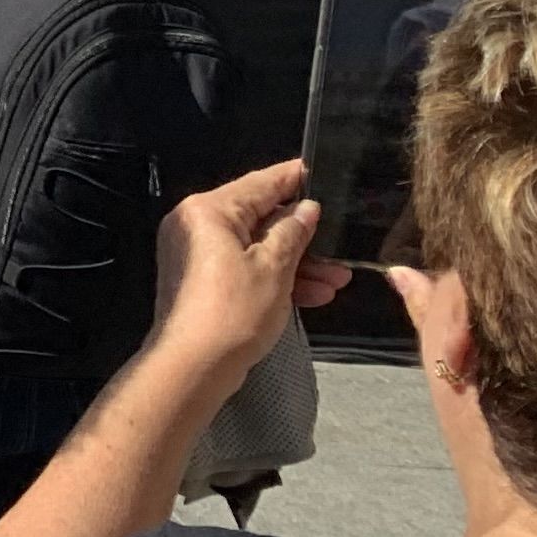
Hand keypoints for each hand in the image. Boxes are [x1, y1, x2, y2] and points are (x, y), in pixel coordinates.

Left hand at [146, 160, 323, 392]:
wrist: (195, 365)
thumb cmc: (233, 312)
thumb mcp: (274, 269)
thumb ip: (293, 233)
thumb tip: (307, 208)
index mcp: (208, 211)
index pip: (259, 184)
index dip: (293, 178)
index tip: (318, 170)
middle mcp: (197, 225)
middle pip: (259, 218)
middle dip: (304, 236)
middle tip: (341, 248)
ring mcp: (197, 254)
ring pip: (257, 248)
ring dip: (298, 263)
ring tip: (338, 278)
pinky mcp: (203, 281)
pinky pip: (246, 268)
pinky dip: (276, 278)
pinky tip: (314, 294)